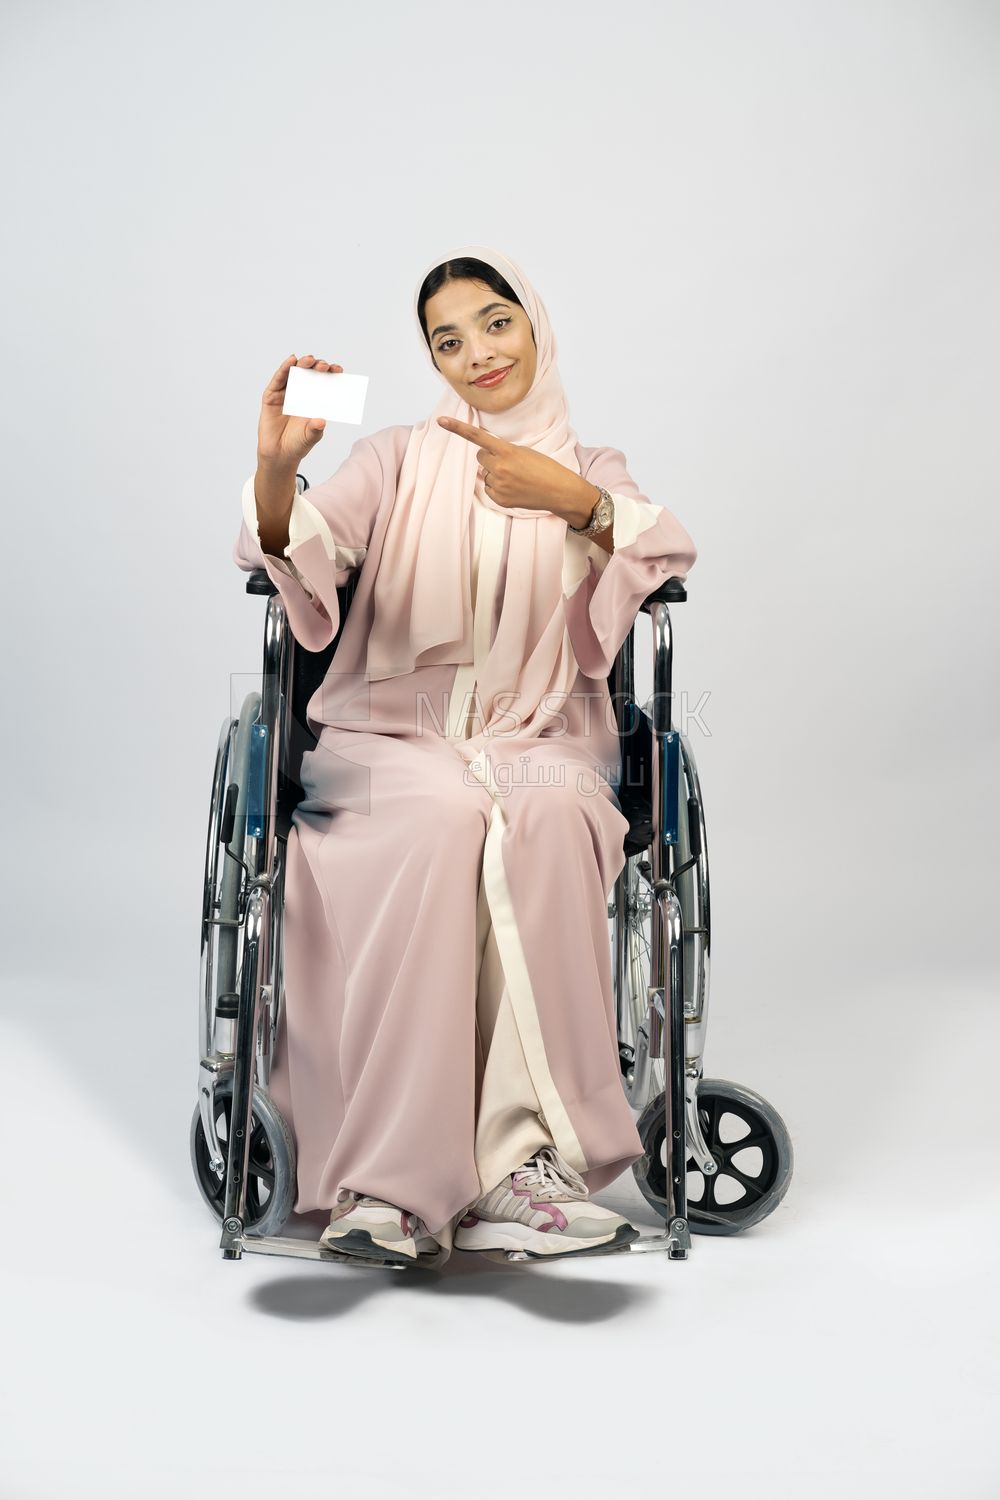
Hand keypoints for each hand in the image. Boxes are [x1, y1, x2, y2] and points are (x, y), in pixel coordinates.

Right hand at [257, 354, 342, 469]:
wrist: (279, 455)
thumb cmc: (298, 444)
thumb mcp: (310, 437)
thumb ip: (315, 429)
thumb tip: (321, 421)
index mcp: (314, 400)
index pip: (324, 382)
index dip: (330, 374)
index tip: (339, 370)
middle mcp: (300, 393)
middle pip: (310, 374)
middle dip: (318, 366)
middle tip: (324, 366)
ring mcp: (285, 393)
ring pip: (294, 373)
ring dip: (302, 364)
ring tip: (309, 360)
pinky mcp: (271, 396)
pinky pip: (278, 379)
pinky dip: (284, 369)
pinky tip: (291, 361)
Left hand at [437, 415, 596, 521]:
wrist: (559, 490)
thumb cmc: (545, 467)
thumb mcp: (524, 451)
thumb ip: (502, 452)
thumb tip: (484, 460)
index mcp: (506, 451)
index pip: (476, 437)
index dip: (457, 428)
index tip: (441, 421)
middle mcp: (499, 468)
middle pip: (480, 457)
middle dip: (490, 458)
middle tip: (510, 463)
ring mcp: (498, 485)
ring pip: (484, 474)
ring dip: (495, 474)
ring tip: (516, 478)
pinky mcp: (499, 499)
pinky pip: (489, 489)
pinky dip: (498, 487)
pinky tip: (514, 488)